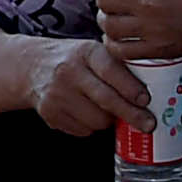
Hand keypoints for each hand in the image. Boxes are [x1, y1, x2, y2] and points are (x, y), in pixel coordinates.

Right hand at [24, 36, 138, 137]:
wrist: (32, 66)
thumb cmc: (73, 60)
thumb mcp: (93, 51)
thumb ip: (116, 67)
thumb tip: (149, 94)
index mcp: (86, 52)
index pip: (112, 71)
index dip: (131, 89)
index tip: (146, 100)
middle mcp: (69, 71)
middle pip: (107, 100)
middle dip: (132, 115)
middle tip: (148, 124)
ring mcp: (57, 94)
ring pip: (97, 120)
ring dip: (109, 120)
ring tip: (107, 110)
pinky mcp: (50, 114)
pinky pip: (83, 130)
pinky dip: (91, 126)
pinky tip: (87, 112)